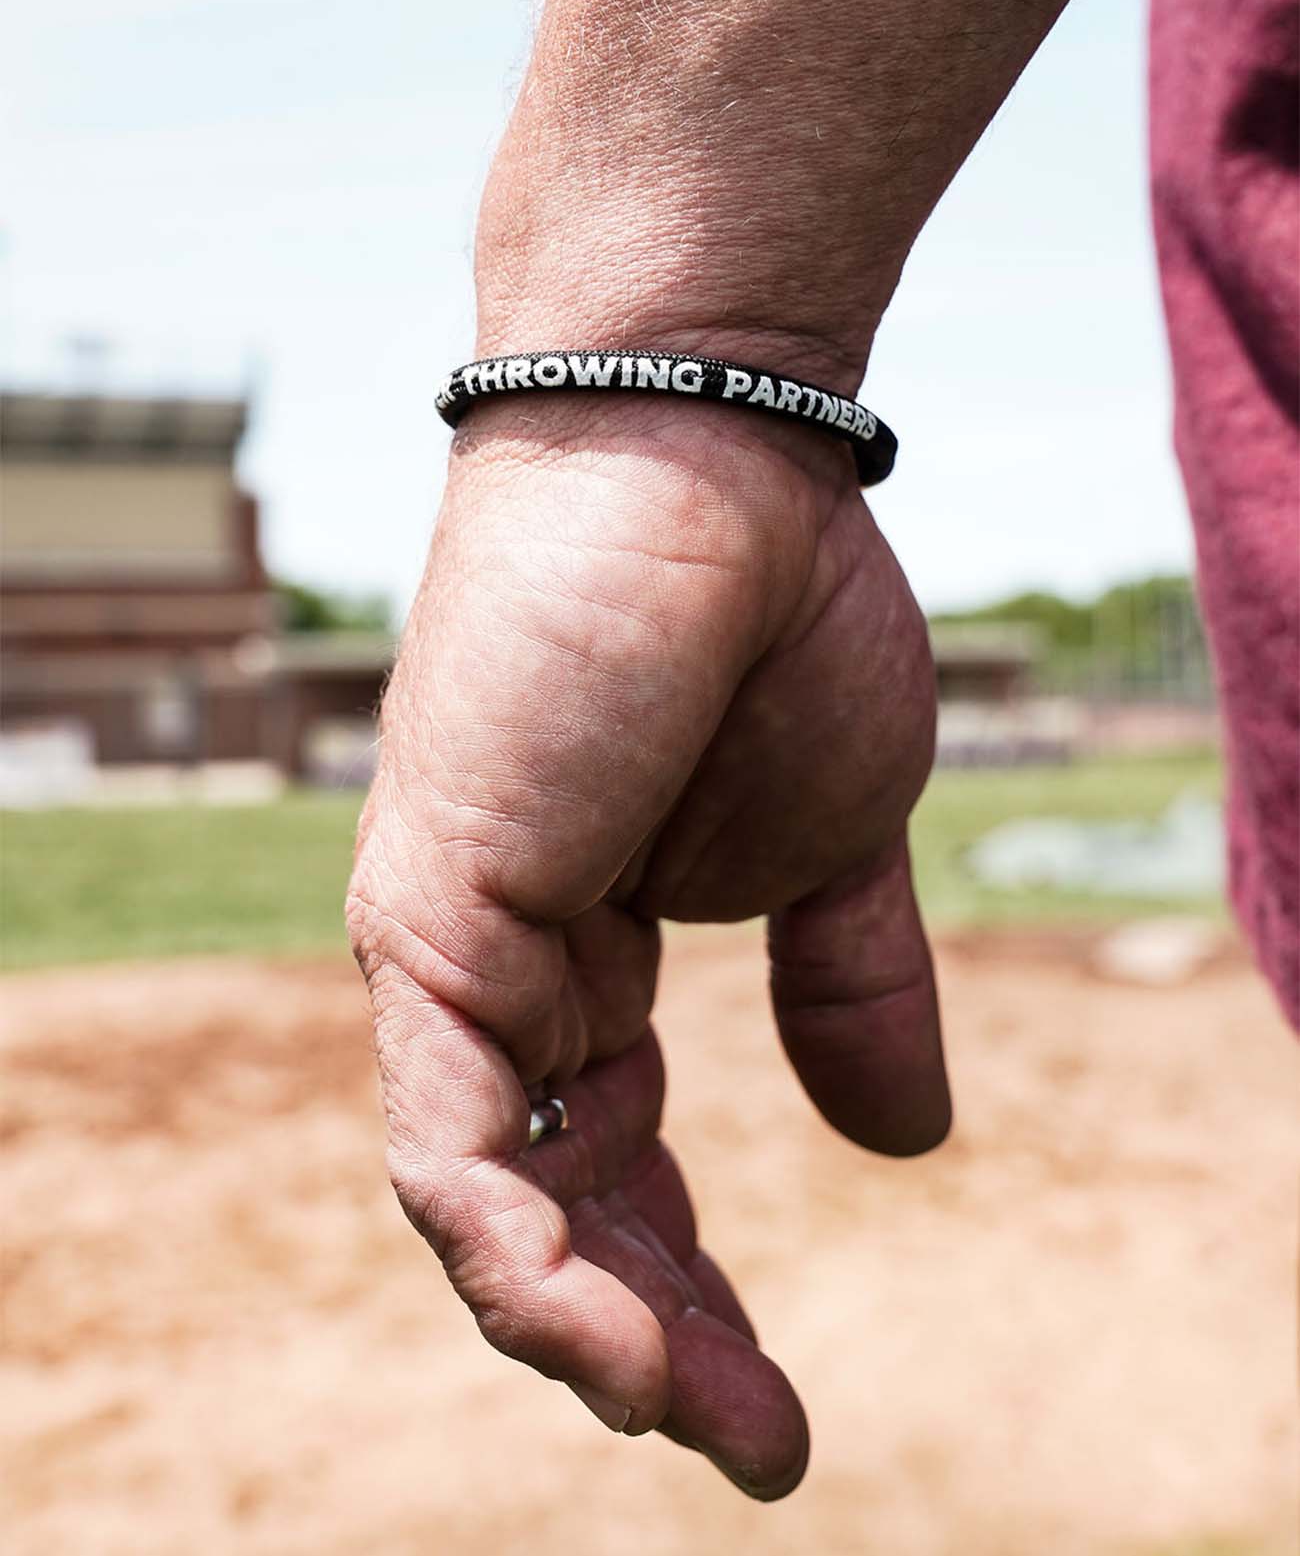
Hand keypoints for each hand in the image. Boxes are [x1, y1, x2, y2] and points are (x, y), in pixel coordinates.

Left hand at [347, 388, 949, 1498]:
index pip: (617, 1166)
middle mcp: (498, 968)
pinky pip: (444, 1127)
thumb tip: (906, 1142)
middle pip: (548, 1202)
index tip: (767, 1409)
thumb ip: (844, 986)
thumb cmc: (772, 618)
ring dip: (577, 1328)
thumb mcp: (835, 845)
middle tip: (742, 1439)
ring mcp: (448, 944)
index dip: (686, 1292)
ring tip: (678, 1418)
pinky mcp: (427, 910)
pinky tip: (598, 1343)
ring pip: (479, 1197)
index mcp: (585, 957)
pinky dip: (509, 1247)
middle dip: (641, 1335)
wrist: (711, 450)